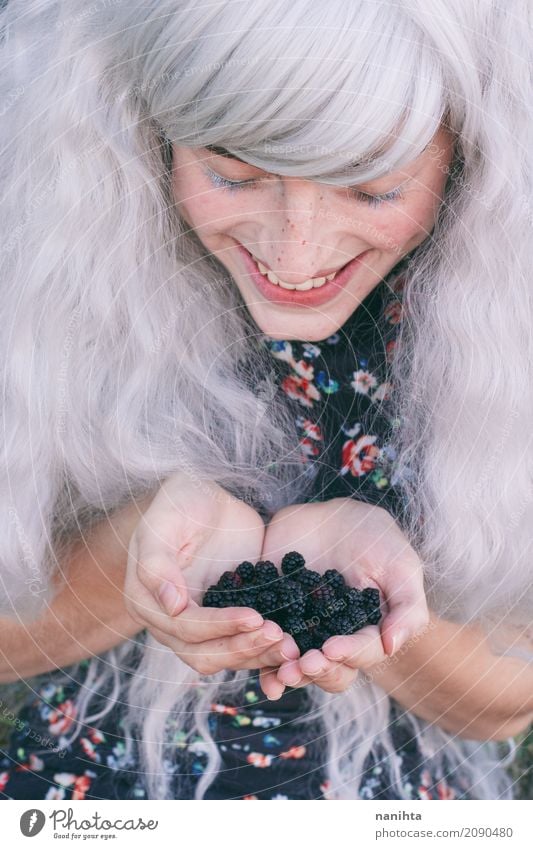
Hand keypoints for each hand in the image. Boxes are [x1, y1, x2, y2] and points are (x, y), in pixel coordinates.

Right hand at [124, 471, 299, 674]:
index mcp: (145, 602)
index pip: (184, 627)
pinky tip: (292, 644)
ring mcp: (197, 625)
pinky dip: (264, 649)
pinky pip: (242, 644)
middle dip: (242, 647)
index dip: (219, 626)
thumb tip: (173, 606)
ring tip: (290, 645)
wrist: (207, 497)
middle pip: (203, 654)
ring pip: (225, 656)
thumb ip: (158, 563)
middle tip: (278, 635)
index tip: (255, 617)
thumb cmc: (180, 501)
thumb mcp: (164, 522)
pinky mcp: (224, 619)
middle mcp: (167, 622)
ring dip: (256, 654)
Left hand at [257, 497, 428, 698]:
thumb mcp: (400, 565)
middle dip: (317, 670)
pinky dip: (256, 654)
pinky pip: (263, 642)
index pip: (362, 653)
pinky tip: (250, 658)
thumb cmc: (375, 538)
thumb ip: (405, 606)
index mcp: (368, 632)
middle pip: (329, 671)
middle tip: (304, 662)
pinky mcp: (273, 617)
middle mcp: (335, 639)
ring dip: (287, 672)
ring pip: (296, 665)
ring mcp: (303, 631)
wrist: (331, 515)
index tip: (332, 649)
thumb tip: (392, 646)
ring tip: (279, 671)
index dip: (349, 655)